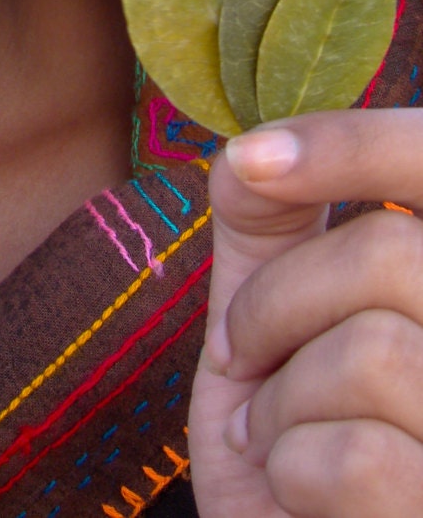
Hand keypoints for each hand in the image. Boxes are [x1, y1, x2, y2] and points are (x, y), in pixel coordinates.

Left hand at [188, 109, 422, 516]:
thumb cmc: (293, 447)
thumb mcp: (271, 324)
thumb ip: (269, 229)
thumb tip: (244, 150)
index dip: (353, 145)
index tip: (252, 157)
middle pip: (387, 254)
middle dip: (274, 300)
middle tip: (240, 354)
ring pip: (374, 353)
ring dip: (280, 399)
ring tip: (270, 436)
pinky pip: (364, 457)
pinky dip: (293, 469)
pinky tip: (296, 495)